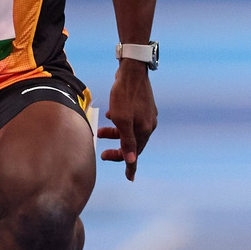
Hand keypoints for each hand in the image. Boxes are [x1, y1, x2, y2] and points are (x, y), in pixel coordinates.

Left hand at [98, 62, 156, 180]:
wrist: (132, 71)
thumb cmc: (124, 95)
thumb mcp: (122, 119)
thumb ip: (126, 140)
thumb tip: (132, 160)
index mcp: (144, 129)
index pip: (136, 153)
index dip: (130, 166)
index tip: (129, 178)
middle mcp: (149, 124)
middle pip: (134, 143)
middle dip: (119, 150)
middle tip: (103, 154)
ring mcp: (147, 114)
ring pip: (131, 131)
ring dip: (116, 135)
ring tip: (101, 132)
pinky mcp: (144, 106)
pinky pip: (132, 121)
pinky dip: (121, 124)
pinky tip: (111, 117)